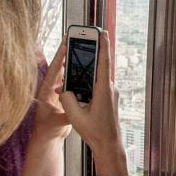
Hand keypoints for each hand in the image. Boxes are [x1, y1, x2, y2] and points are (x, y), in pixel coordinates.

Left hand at [32, 42, 71, 141]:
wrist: (47, 138)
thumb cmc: (48, 130)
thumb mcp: (58, 122)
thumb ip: (68, 115)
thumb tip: (78, 109)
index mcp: (45, 92)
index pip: (54, 71)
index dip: (60, 57)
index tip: (65, 44)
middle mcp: (49, 89)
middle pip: (58, 67)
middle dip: (65, 53)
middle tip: (72, 39)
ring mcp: (54, 91)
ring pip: (64, 73)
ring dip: (71, 62)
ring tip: (80, 49)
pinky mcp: (61, 96)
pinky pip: (68, 81)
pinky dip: (75, 74)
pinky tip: (84, 68)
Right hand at [59, 31, 126, 165]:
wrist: (108, 144)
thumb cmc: (94, 131)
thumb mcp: (75, 114)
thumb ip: (67, 98)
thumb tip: (65, 89)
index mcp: (104, 89)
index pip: (104, 62)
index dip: (103, 45)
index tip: (102, 32)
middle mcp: (109, 88)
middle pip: (99, 66)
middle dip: (91, 53)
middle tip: (83, 39)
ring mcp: (110, 93)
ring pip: (96, 77)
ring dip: (85, 71)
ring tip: (73, 63)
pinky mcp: (107, 99)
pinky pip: (96, 86)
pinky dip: (87, 83)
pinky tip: (76, 86)